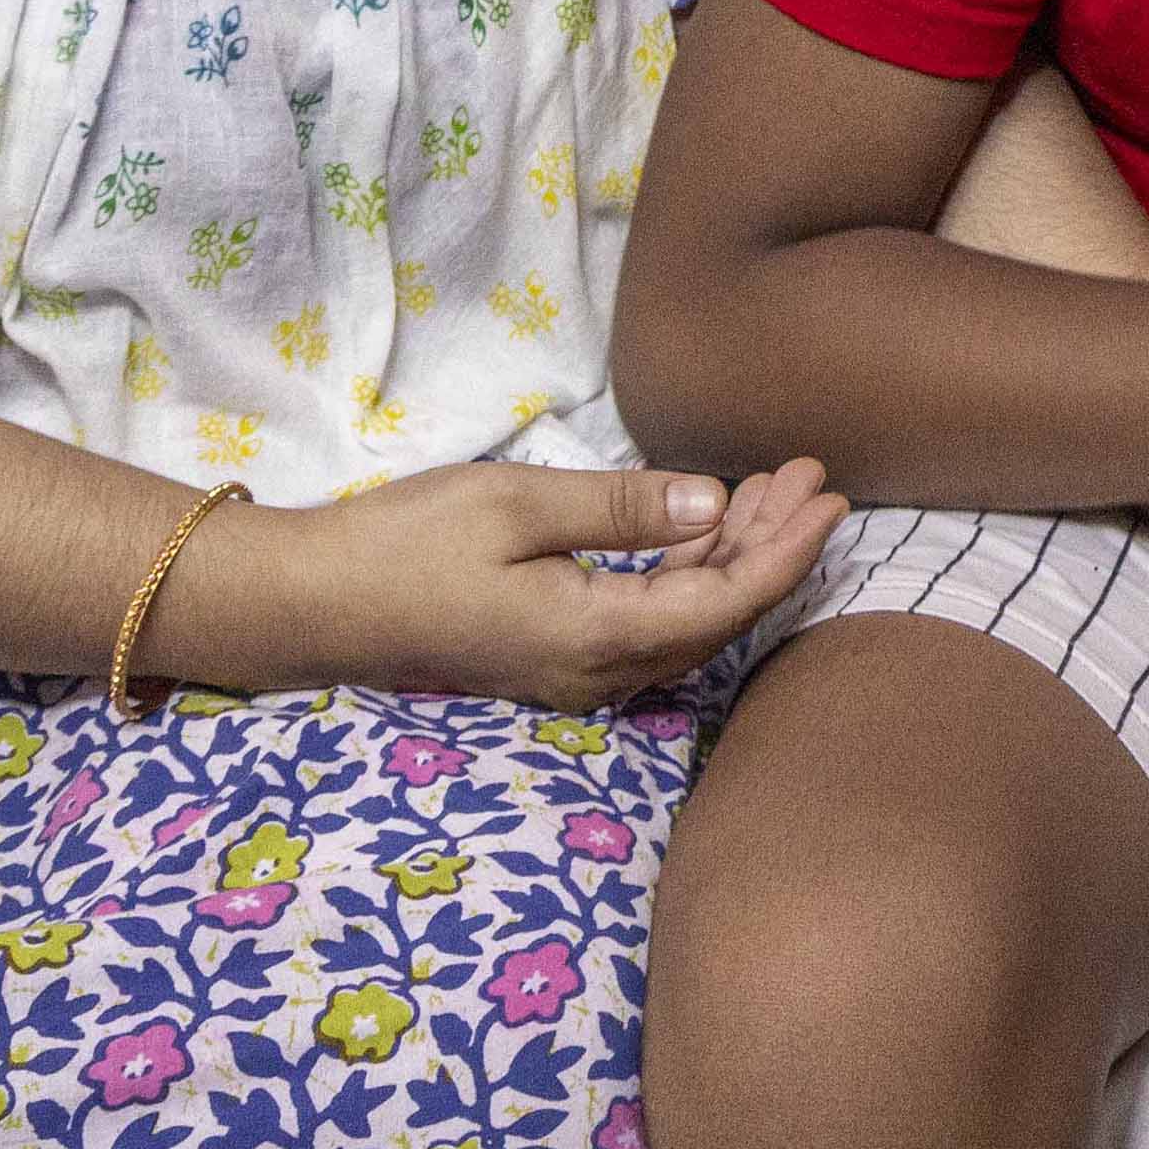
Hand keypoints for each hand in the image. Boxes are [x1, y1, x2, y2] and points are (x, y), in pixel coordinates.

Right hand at [257, 456, 846, 707]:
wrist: (317, 602)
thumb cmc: (409, 542)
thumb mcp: (519, 504)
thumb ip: (624, 509)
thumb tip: (714, 504)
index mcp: (596, 637)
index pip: (727, 601)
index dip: (788, 550)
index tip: (831, 496)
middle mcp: (598, 673)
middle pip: (718, 617)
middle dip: (772, 545)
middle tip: (808, 475)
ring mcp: (575, 673)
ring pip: (685, 621)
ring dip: (730, 556)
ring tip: (766, 486)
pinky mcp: (554, 659)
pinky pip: (648, 622)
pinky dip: (686, 572)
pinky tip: (702, 525)